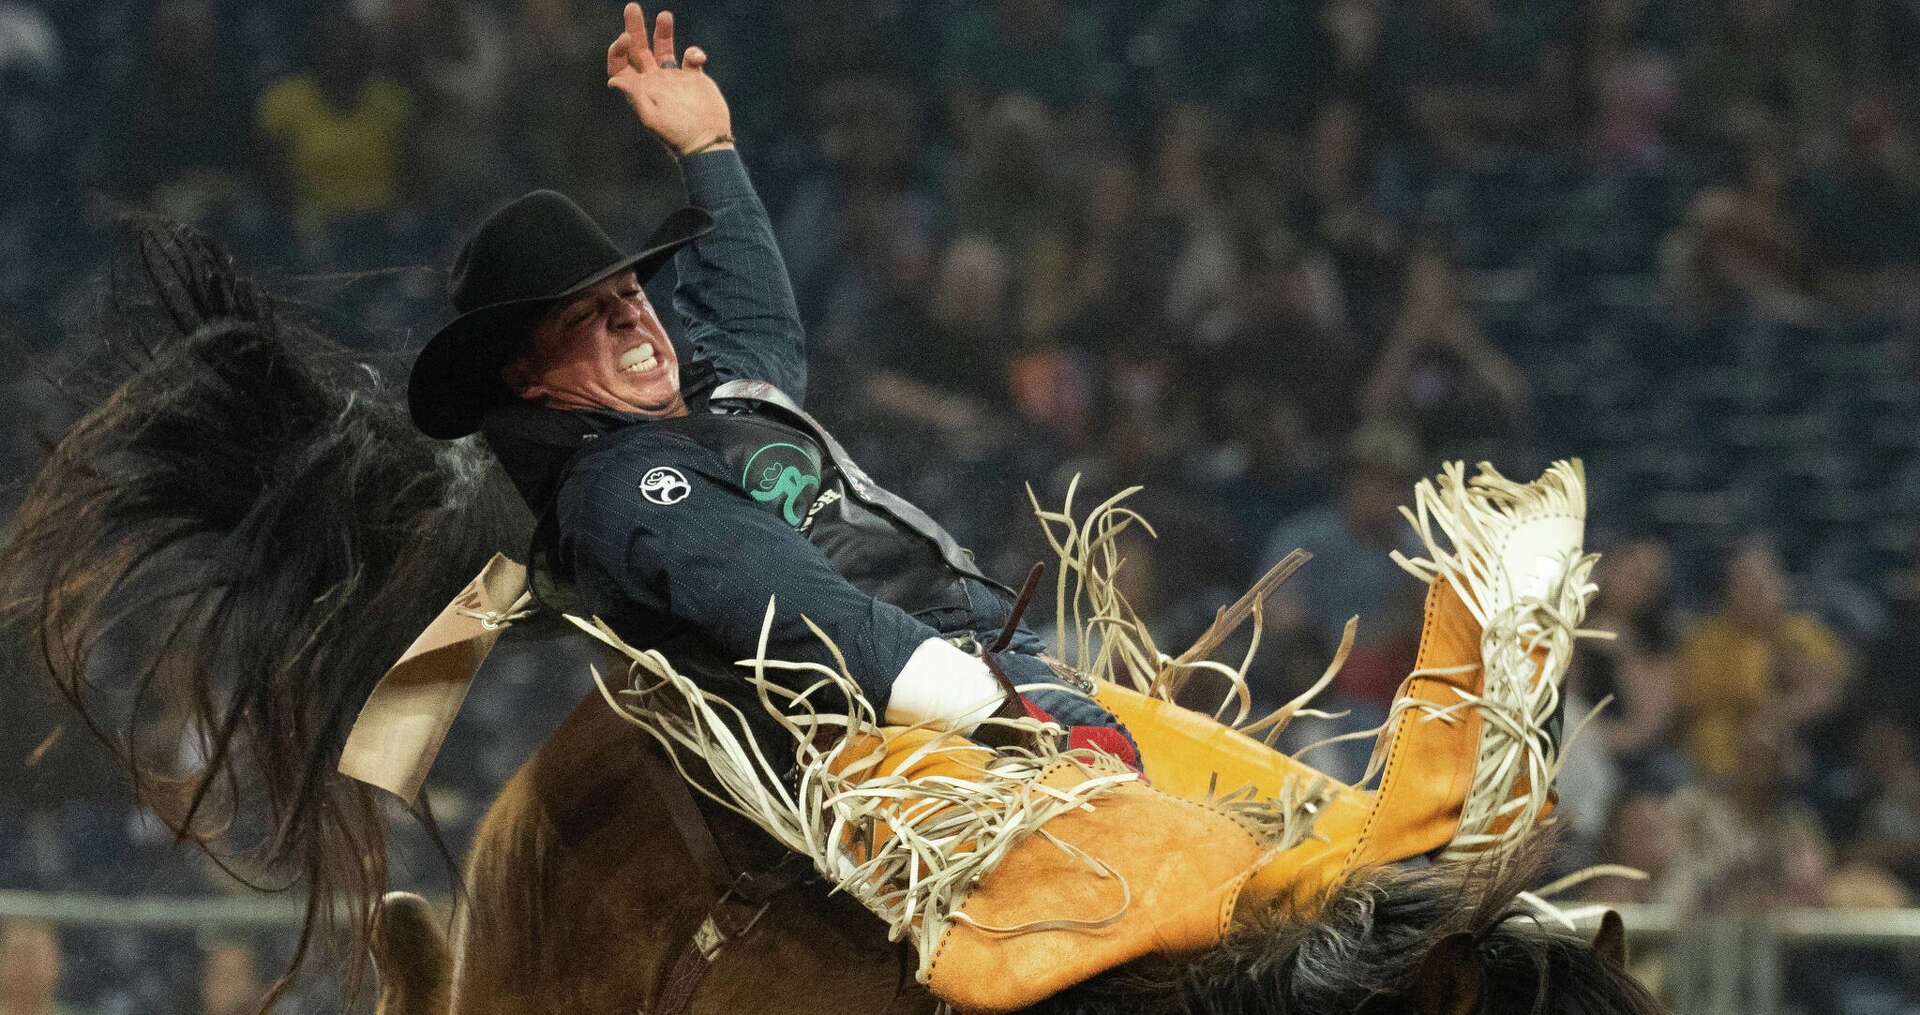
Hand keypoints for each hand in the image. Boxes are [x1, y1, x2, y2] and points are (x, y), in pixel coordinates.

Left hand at [606, 3, 733, 155]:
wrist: (708, 142)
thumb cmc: (678, 135)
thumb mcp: (653, 117)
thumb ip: (635, 96)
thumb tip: (614, 80)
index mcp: (639, 90)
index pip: (620, 65)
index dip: (618, 50)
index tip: (626, 38)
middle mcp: (653, 82)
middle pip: (638, 50)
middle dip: (634, 29)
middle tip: (631, 7)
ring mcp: (673, 79)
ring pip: (663, 48)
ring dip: (662, 32)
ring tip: (664, 15)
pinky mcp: (694, 79)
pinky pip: (690, 58)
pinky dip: (694, 53)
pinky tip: (698, 59)